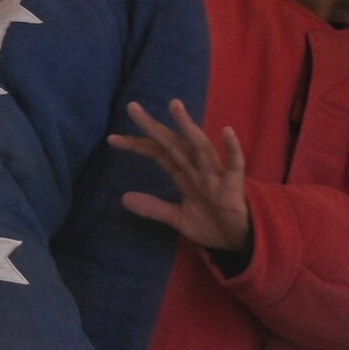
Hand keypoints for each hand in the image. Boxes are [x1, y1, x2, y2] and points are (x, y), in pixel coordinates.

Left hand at [110, 100, 250, 253]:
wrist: (236, 243)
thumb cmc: (211, 225)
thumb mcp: (177, 218)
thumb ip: (154, 207)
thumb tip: (123, 198)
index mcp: (184, 175)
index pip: (158, 154)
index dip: (137, 145)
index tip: (112, 139)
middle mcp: (197, 170)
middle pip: (173, 144)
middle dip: (153, 127)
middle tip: (132, 107)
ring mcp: (216, 176)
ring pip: (200, 147)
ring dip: (188, 127)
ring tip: (175, 106)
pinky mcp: (234, 185)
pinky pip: (234, 164)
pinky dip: (232, 148)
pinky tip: (227, 131)